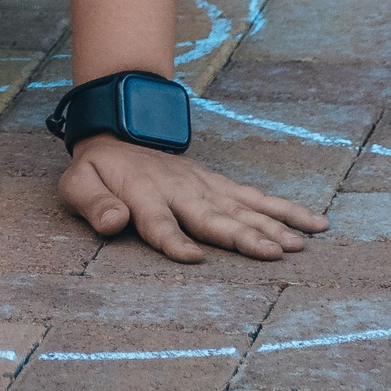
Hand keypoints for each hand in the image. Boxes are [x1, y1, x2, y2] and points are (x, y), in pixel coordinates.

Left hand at [58, 135, 327, 261]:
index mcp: (144, 195)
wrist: (118, 133)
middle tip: (274, 253)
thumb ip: (92, 203)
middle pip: (212, 218)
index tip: (193, 257)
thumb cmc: (97, 172)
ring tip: (299, 244)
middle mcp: (181, 190)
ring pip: (243, 208)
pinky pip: (257, 198)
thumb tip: (112, 220)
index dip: (173, 240)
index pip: (159, 223)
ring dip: (272, 225)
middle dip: (243, 236)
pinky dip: (286, 209)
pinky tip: (314, 223)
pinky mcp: (221, 185)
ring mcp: (206, 186)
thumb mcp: (76, 184)